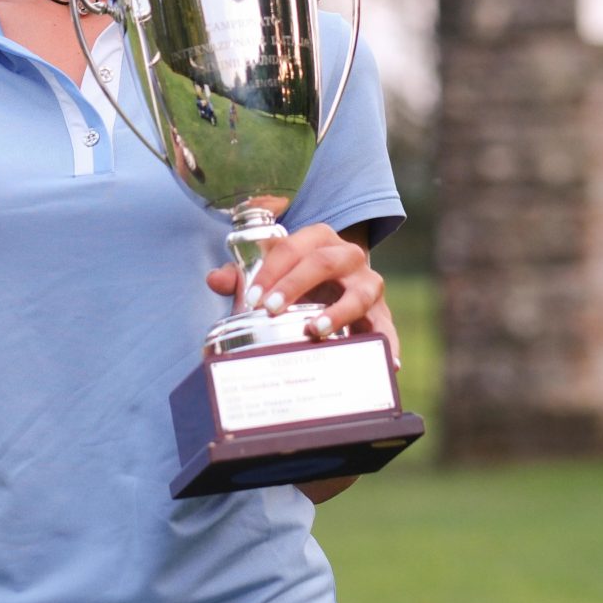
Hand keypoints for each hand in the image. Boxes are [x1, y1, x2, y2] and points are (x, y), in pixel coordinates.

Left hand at [204, 222, 399, 369]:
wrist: (340, 286)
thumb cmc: (298, 280)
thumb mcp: (272, 275)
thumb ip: (240, 276)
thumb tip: (215, 280)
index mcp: (318, 239)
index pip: (292, 247)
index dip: (271, 272)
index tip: (253, 299)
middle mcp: (348, 256)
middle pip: (324, 262)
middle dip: (295, 284)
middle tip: (271, 311)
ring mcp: (369, 285)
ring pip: (359, 293)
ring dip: (338, 312)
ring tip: (315, 332)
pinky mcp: (383, 314)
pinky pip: (387, 329)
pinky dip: (387, 345)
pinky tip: (387, 363)